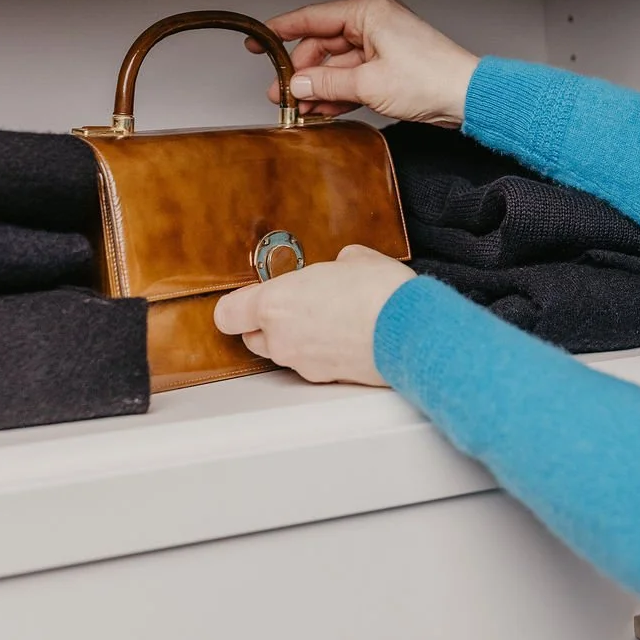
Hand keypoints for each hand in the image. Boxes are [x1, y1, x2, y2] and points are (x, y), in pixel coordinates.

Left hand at [214, 245, 414, 385]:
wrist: (412, 331)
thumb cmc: (380, 292)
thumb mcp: (353, 259)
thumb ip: (333, 266)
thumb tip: (341, 268)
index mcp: (275, 303)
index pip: (228, 314)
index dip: (236, 306)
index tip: (248, 298)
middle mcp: (281, 338)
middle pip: (253, 337)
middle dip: (269, 323)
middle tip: (297, 305)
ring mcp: (303, 363)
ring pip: (284, 353)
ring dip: (297, 339)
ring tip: (329, 320)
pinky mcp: (326, 380)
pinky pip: (312, 364)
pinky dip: (322, 354)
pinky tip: (346, 338)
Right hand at [250, 0, 478, 124]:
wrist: (466, 96)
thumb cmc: (430, 77)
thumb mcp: (368, 83)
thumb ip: (326, 83)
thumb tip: (297, 84)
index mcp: (367, 11)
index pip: (312, 18)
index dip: (280, 31)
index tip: (258, 42)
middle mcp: (372, 22)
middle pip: (322, 45)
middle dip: (302, 71)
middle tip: (282, 93)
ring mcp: (380, 45)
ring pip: (336, 65)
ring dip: (318, 87)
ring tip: (298, 109)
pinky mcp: (387, 66)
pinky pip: (352, 77)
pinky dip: (338, 93)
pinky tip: (322, 111)